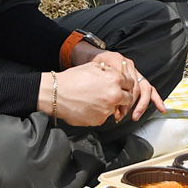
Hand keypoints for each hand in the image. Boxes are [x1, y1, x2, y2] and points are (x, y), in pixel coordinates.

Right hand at [46, 53, 164, 127]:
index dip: (125, 84)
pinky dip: (100, 113)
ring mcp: (108, 109)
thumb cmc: (72, 80)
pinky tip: (90, 106)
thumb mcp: (94, 67)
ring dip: (110, 105)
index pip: (131, 83)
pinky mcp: (100, 120)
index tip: (121, 86)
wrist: (56, 94)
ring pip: (117, 108)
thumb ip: (110, 71)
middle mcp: (114, 95)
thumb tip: (117, 73)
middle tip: (109, 93)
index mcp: (115, 80)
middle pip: (128, 98)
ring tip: (95, 99)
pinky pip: (105, 116)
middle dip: (122, 96)